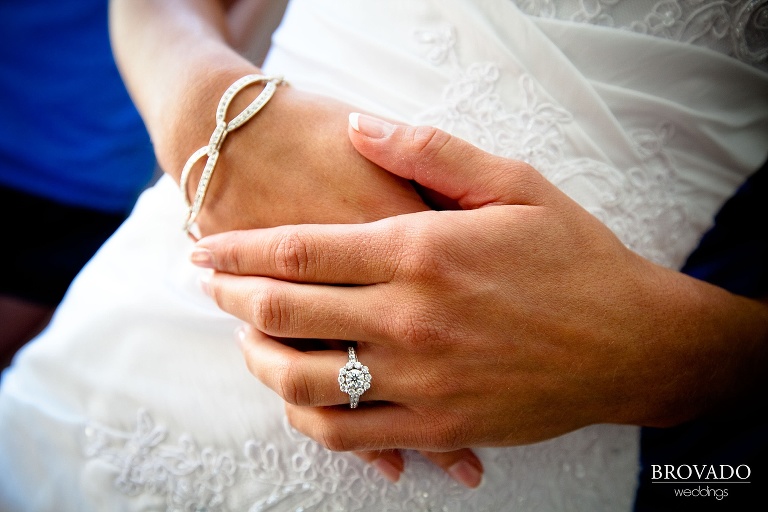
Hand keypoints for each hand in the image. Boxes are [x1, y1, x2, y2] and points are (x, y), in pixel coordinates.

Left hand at [192, 119, 767, 452]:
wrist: (632, 344)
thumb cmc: (575, 260)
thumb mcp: (514, 186)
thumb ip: (429, 153)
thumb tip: (358, 127)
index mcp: (422, 251)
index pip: (298, 249)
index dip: (238, 248)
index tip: (205, 250)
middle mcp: (411, 319)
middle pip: (285, 311)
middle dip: (231, 296)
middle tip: (210, 285)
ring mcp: (422, 381)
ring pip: (303, 381)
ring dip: (258, 359)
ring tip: (247, 340)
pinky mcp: (440, 428)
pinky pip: (349, 435)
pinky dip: (307, 419)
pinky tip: (299, 398)